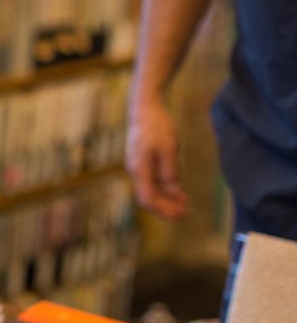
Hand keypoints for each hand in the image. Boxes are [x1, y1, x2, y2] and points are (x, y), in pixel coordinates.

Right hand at [126, 99, 188, 219]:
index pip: (148, 199)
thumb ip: (170, 172)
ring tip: (184, 204)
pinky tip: (177, 190)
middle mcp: (135, 171)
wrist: (144, 107)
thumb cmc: (157, 125)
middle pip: (148, 198)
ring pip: (150, 191)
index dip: (164, 210)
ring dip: (166, 200)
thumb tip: (174, 192)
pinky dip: (164, 189)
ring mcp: (137, 167)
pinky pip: (152, 182)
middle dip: (166, 208)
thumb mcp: (169, 148)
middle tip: (186, 213)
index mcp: (139, 169)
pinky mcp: (142, 162)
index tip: (181, 215)